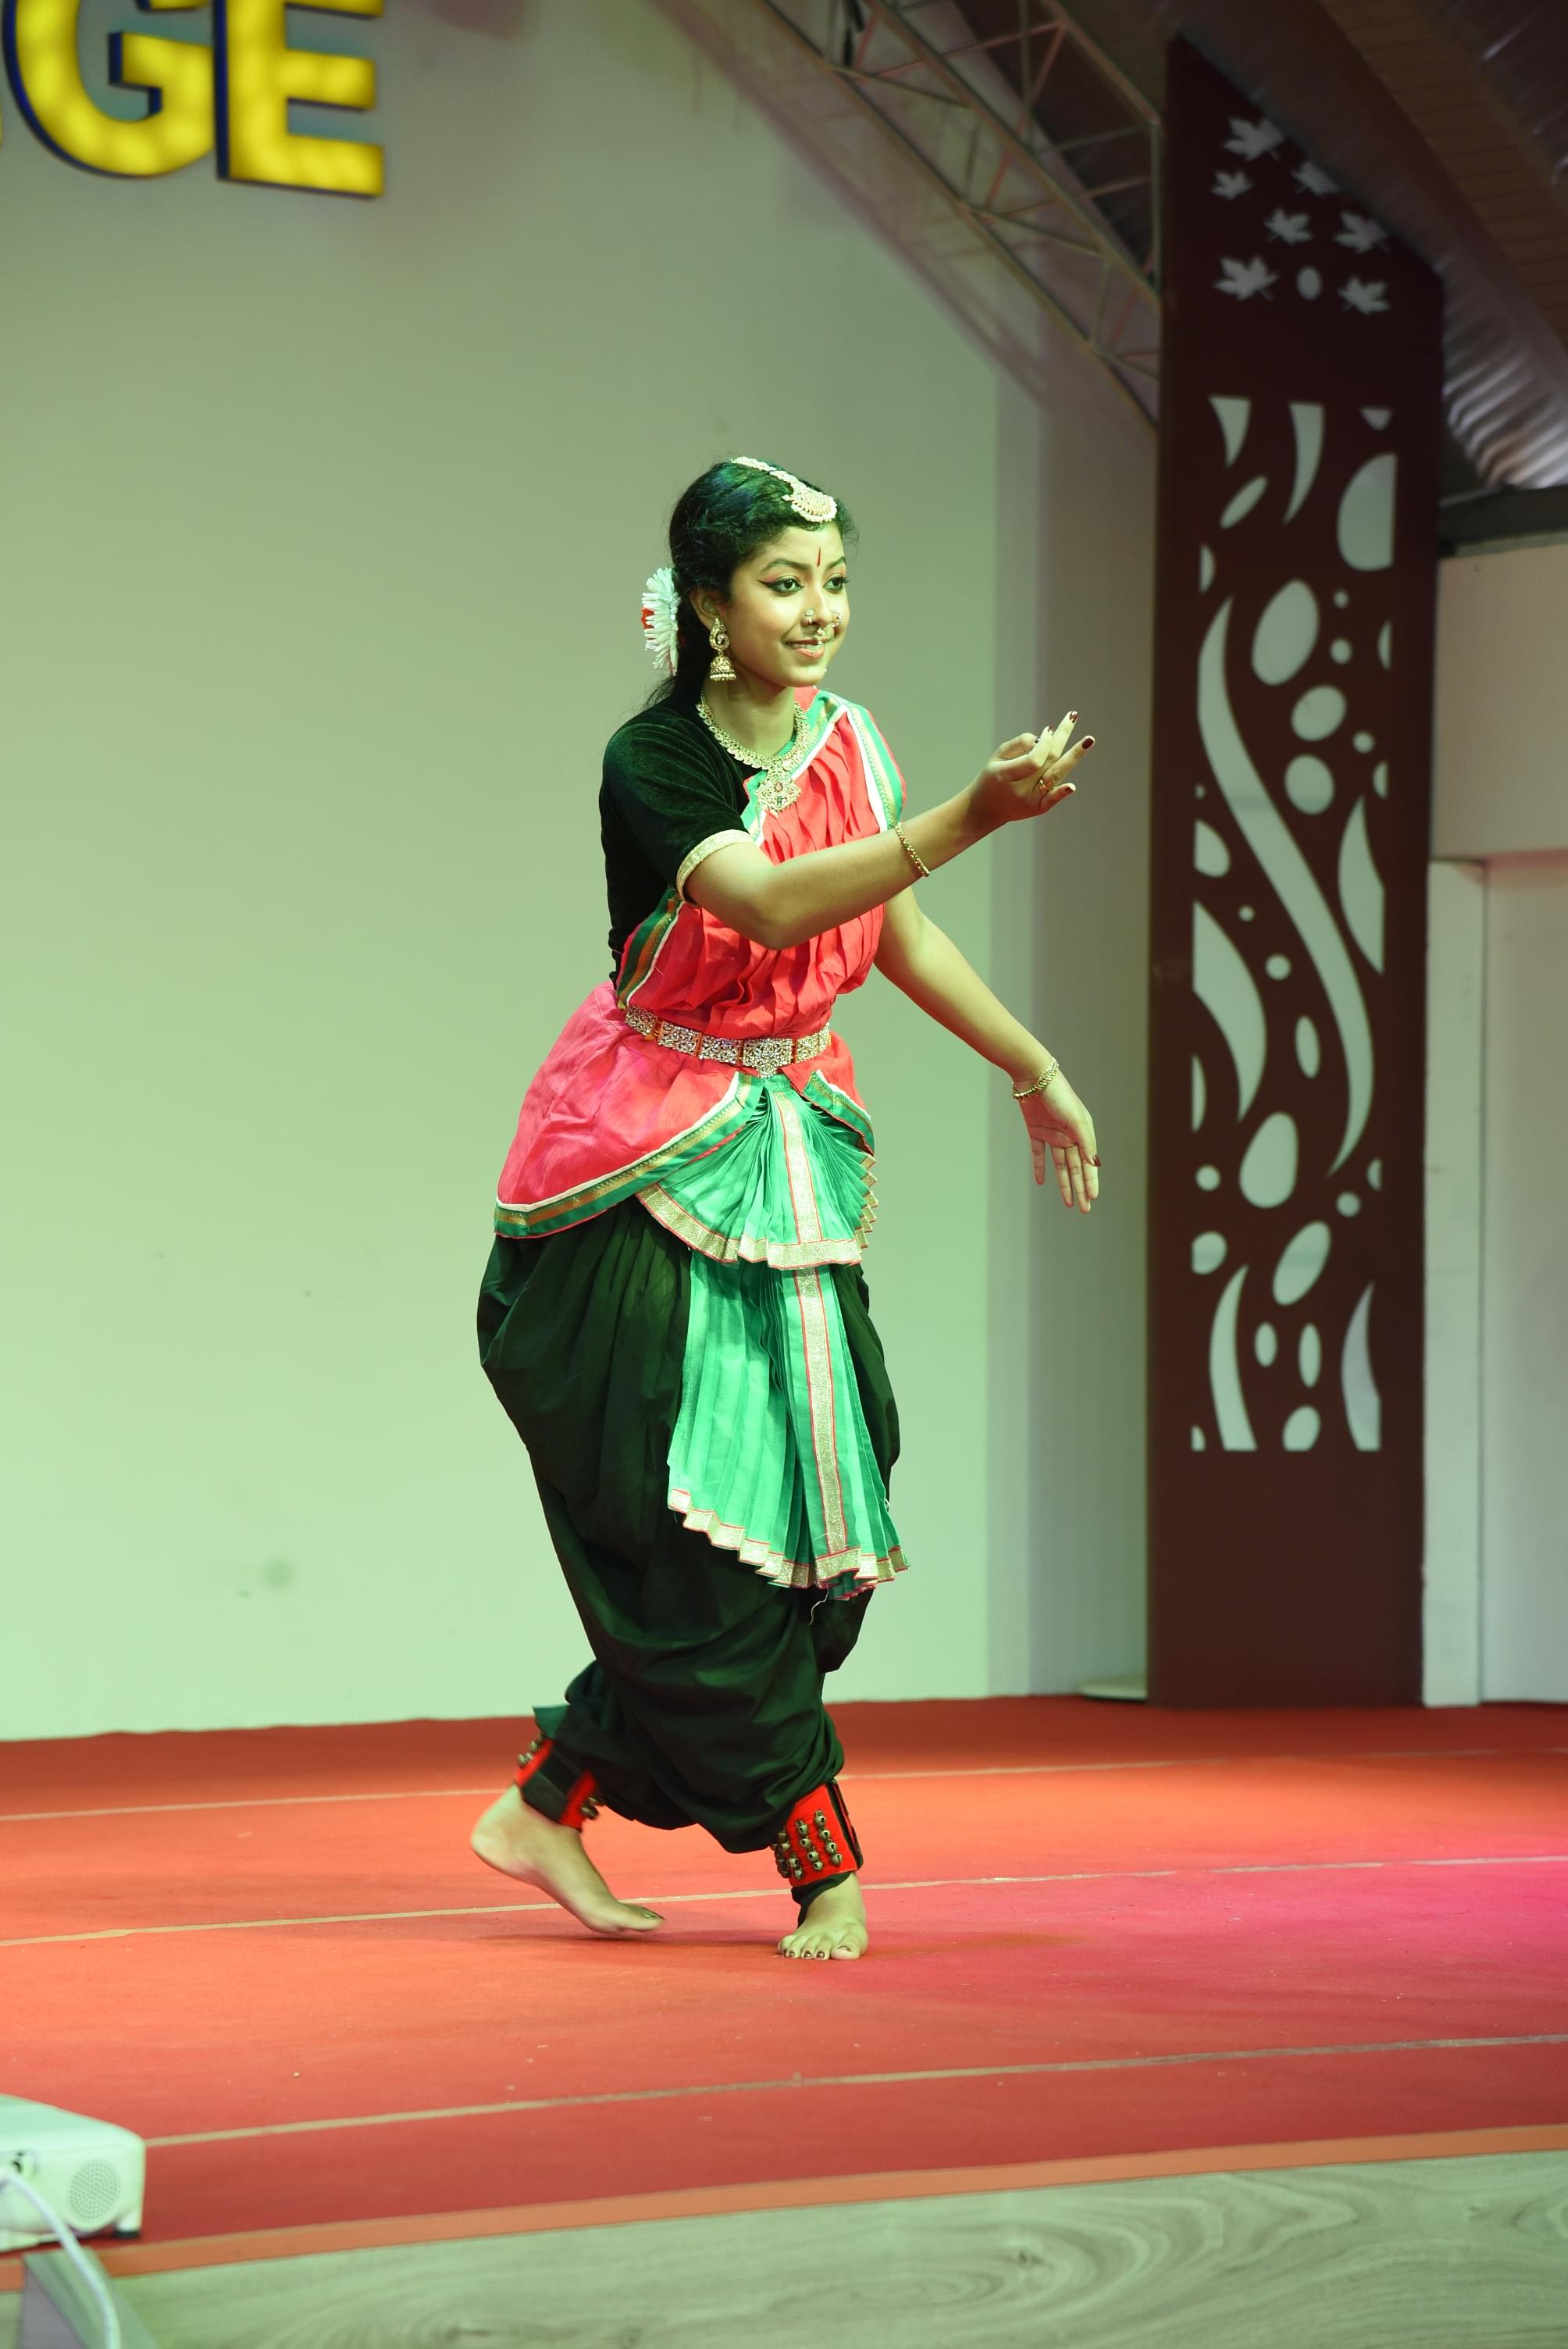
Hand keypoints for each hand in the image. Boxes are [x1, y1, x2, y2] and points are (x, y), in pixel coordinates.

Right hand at [972, 711, 1094, 830]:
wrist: (985, 810)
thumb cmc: (992, 777)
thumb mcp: (997, 757)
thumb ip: (1019, 744)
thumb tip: (1044, 738)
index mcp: (1005, 775)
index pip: (1033, 759)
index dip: (1043, 743)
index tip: (1046, 731)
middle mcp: (1021, 789)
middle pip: (1049, 760)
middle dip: (1062, 736)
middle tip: (1072, 716)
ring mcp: (1031, 801)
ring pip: (1056, 775)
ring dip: (1074, 756)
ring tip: (1089, 740)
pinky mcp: (1039, 809)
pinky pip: (1052, 799)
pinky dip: (1061, 792)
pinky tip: (1072, 787)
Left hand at [1017, 1068, 1098, 1210]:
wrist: (1034, 1077)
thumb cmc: (1060, 1095)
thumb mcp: (1076, 1120)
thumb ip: (1086, 1143)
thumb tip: (1095, 1165)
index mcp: (1083, 1132)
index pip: (1087, 1163)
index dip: (1091, 1182)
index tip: (1093, 1199)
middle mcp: (1069, 1135)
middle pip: (1075, 1168)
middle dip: (1080, 1188)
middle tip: (1084, 1209)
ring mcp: (1052, 1134)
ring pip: (1060, 1165)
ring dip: (1063, 1183)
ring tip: (1068, 1202)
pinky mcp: (1036, 1131)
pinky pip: (1038, 1154)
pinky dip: (1040, 1168)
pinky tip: (1041, 1182)